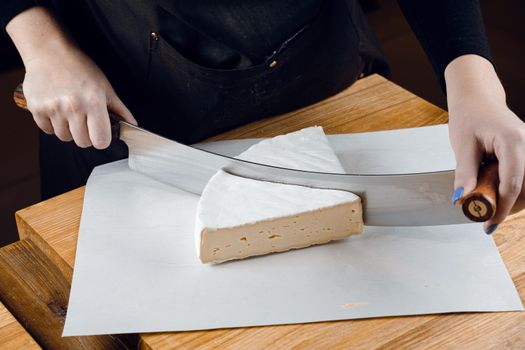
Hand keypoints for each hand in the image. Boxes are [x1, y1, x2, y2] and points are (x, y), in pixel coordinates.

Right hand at [6, 6, 136, 148]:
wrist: (50, 52)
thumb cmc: (80, 68)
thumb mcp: (106, 87)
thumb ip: (120, 110)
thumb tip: (132, 125)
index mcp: (93, 102)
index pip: (100, 141)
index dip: (102, 139)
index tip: (100, 132)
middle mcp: (73, 107)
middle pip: (82, 143)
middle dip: (86, 136)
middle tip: (85, 120)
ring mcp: (53, 108)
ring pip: (64, 137)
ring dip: (69, 130)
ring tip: (70, 112)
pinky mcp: (36, 108)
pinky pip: (47, 130)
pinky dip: (52, 124)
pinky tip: (57, 109)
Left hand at [446, 55, 524, 232]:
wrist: (478, 98)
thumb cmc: (470, 115)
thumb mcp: (462, 145)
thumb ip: (465, 173)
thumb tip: (462, 199)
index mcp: (513, 141)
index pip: (512, 183)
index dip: (501, 208)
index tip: (488, 224)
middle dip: (507, 207)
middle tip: (486, 218)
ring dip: (511, 200)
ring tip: (487, 204)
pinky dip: (513, 190)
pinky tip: (495, 194)